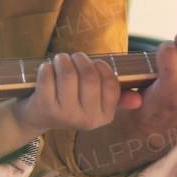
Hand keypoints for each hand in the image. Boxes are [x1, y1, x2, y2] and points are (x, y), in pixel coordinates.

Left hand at [13, 52, 142, 134]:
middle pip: (90, 77)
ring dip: (62, 59)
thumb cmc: (70, 101)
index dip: (101, 66)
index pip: (111, 84)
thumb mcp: (94, 102)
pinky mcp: (44, 107)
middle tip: (73, 57)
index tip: (93, 63)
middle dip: (80, 59)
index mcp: (105, 116)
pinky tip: (46, 69)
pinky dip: (46, 67)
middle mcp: (87, 120)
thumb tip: (139, 99)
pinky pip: (47, 76)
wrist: (37, 117)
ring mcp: (65, 115)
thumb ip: (117, 96)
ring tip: (60, 59)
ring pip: (68, 74)